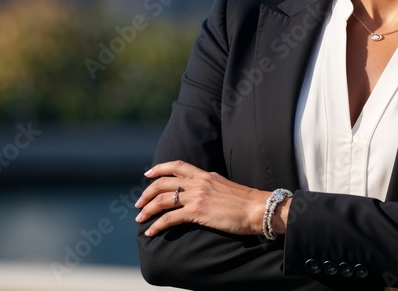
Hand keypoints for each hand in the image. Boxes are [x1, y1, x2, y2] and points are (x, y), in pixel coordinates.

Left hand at [135, 160, 271, 237]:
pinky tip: (151, 232)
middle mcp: (199, 183)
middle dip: (147, 192)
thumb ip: (212, 186)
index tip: (148, 174)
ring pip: (163, 199)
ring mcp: (197, 196)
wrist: (258, 208)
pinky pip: (170, 218)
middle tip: (139, 203)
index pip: (178, 166)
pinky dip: (157, 225)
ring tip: (140, 218)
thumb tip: (204, 192)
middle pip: (164, 182)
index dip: (160, 168)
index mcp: (206, 175)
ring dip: (147, 209)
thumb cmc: (247, 202)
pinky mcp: (198, 212)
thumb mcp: (226, 187)